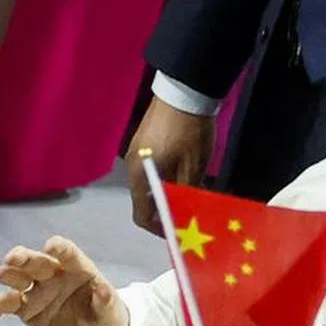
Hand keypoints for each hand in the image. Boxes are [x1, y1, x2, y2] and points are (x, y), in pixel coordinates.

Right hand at [0, 236, 127, 325]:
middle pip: (36, 261)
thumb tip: (104, 289)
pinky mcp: (25, 308)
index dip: (59, 248)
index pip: (67, 253)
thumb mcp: (111, 311)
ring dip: (7, 274)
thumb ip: (106, 300)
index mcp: (77, 268)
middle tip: (13, 257)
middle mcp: (53, 274)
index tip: (51, 246)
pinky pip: (8, 304)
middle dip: (23, 257)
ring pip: (18, 277)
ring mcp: (37, 290)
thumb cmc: (105, 315)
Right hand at [127, 97, 215, 235]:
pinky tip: (185, 179)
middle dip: (164, 213)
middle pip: (144, 201)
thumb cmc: (190, 132)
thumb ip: (186, 195)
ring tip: (190, 199)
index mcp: (139, 176)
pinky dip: (165, 180)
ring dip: (166, 195)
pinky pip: (152, 170)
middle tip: (187, 218)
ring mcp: (137, 152)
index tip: (177, 234)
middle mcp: (132, 166)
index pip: (142, 215)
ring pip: (149, 185)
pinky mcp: (145, 141)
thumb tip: (185, 216)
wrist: (186, 90)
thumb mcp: (193, 168)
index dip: (159, 229)